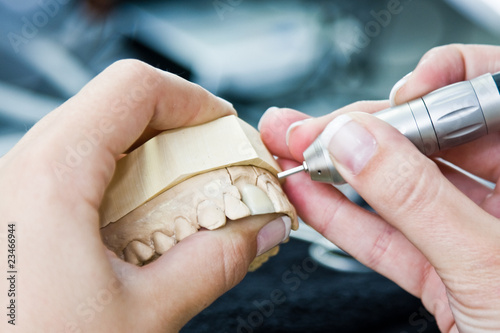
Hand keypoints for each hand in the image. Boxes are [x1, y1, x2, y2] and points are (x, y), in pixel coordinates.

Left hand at [0, 60, 288, 331]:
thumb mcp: (143, 318)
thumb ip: (214, 264)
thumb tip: (260, 230)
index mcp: (52, 176)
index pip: (134, 88)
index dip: (193, 100)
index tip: (226, 131)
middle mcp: (21, 168)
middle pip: (117, 108)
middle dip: (179, 131)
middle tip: (216, 169)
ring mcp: (13, 187)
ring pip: (96, 137)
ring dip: (151, 159)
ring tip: (183, 201)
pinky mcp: (14, 210)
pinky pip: (75, 169)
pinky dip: (121, 183)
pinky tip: (139, 226)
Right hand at [259, 44, 499, 331]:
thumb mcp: (488, 268)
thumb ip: (417, 199)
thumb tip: (357, 143)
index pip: (494, 98)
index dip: (447, 82)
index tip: (400, 90)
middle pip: (431, 141)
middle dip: (363, 129)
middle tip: (311, 125)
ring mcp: (472, 239)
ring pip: (398, 190)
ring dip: (337, 172)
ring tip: (291, 151)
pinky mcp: (442, 276)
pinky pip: (388, 237)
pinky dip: (344, 219)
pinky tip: (308, 197)